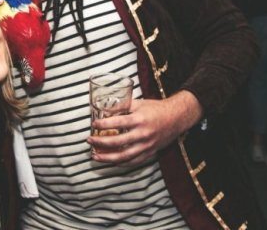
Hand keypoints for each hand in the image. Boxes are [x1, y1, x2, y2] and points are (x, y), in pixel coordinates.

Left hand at [87, 90, 201, 165]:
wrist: (176, 118)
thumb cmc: (156, 108)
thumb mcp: (139, 103)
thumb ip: (122, 106)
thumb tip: (104, 109)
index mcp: (140, 119)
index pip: (118, 122)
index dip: (104, 124)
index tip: (93, 124)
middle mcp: (143, 134)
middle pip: (118, 142)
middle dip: (101, 142)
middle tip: (89, 140)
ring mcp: (147, 146)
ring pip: (124, 156)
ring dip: (107, 158)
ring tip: (94, 156)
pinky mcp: (150, 153)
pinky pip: (133, 162)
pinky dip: (120, 163)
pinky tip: (110, 161)